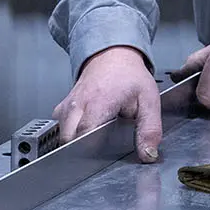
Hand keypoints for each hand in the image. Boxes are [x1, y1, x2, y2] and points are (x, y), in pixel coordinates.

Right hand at [54, 46, 162, 162]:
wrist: (113, 55)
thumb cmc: (129, 76)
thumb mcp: (149, 101)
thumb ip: (149, 129)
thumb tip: (148, 154)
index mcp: (98, 102)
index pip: (84, 135)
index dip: (91, 149)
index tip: (101, 153)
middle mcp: (78, 103)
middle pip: (69, 138)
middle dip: (81, 148)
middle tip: (100, 145)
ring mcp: (67, 104)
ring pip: (62, 134)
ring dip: (75, 141)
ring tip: (95, 135)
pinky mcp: (62, 106)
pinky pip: (59, 127)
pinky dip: (69, 131)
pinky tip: (85, 128)